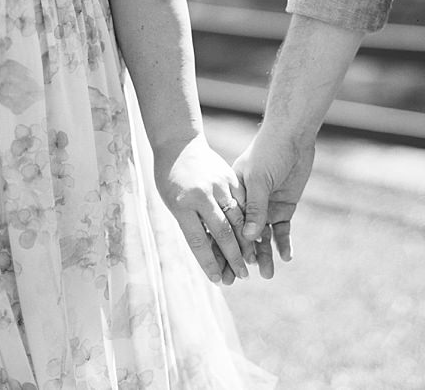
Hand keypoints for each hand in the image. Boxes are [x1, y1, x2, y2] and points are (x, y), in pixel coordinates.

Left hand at [153, 134, 256, 283]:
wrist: (177, 144)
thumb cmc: (169, 178)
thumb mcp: (172, 203)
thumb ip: (191, 225)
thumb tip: (209, 253)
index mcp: (182, 205)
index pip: (198, 241)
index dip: (208, 262)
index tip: (218, 280)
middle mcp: (202, 195)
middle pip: (222, 232)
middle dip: (234, 257)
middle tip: (242, 275)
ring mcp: (217, 184)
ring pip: (237, 217)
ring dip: (246, 241)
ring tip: (252, 260)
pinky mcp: (229, 176)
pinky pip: (242, 201)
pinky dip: (250, 219)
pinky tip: (255, 234)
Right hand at [233, 131, 314, 277]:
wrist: (292, 136)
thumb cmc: (269, 152)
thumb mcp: (259, 179)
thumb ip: (255, 208)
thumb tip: (249, 239)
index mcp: (235, 194)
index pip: (227, 224)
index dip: (225, 245)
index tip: (223, 265)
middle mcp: (249, 203)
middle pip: (244, 235)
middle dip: (244, 256)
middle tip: (243, 278)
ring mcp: (266, 206)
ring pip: (264, 237)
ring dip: (266, 255)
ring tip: (268, 275)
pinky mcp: (284, 207)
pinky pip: (283, 230)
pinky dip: (284, 244)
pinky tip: (286, 257)